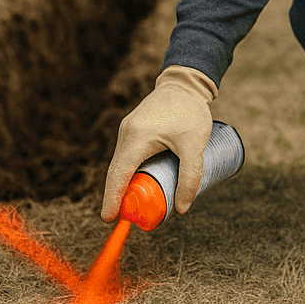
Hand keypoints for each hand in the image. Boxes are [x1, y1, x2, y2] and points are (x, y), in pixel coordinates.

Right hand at [100, 65, 216, 221]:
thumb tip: (182, 208)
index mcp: (137, 137)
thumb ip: (191, 176)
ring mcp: (127, 129)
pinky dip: (130, 171)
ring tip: (135, 203)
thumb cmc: (190, 112)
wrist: (186, 83)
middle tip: (126, 218)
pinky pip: (127, 155)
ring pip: (121, 163)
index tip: (109, 219)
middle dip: (118, 196)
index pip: (118, 175)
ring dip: (125, 183)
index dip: (112, 199)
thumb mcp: (195, 145)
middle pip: (117, 172)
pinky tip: (140, 182)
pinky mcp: (133, 128)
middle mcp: (126, 133)